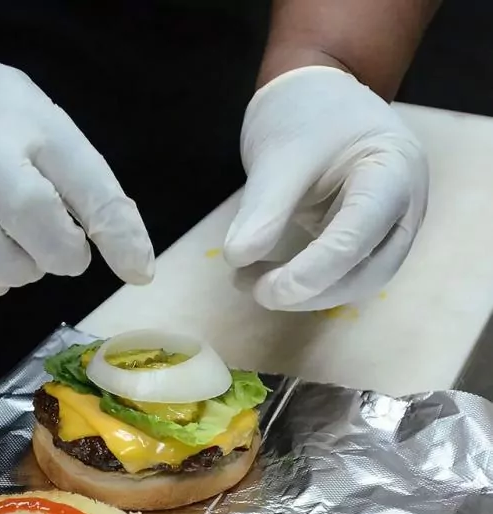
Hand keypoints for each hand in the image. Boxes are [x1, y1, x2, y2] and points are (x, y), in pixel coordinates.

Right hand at [0, 49, 153, 297]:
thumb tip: (138, 270)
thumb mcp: (55, 137)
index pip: (82, 180)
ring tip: (19, 252)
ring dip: (16, 271)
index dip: (114, 233)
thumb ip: (95, 197)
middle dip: (56, 253)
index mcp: (27, 121)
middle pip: (28, 219)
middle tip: (56, 247)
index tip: (137, 270)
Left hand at [224, 66, 427, 310]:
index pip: (358, 236)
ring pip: (360, 279)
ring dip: (308, 293)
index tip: (265, 291)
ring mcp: (393, 223)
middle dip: (312, 290)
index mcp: (393, 170)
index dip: (313, 272)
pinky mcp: (370, 236)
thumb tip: (237, 258)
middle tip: (256, 291)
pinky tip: (266, 277)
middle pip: (369, 270)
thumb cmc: (304, 112)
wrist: (318, 89)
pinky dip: (309, 282)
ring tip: (251, 284)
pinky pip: (346, 271)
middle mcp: (406, 204)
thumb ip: (263, 208)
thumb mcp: (278, 154)